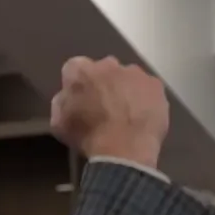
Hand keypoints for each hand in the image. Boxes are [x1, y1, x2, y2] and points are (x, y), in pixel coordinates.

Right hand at [50, 56, 169, 168]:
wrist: (123, 150)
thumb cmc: (87, 136)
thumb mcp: (59, 123)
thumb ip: (62, 101)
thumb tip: (69, 95)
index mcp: (81, 70)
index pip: (75, 69)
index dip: (78, 84)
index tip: (82, 100)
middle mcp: (108, 64)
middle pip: (105, 70)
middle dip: (104, 84)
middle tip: (106, 107)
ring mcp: (135, 73)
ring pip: (129, 77)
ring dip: (127, 90)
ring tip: (128, 114)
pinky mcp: (155, 85)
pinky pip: (149, 89)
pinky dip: (146, 99)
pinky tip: (144, 116)